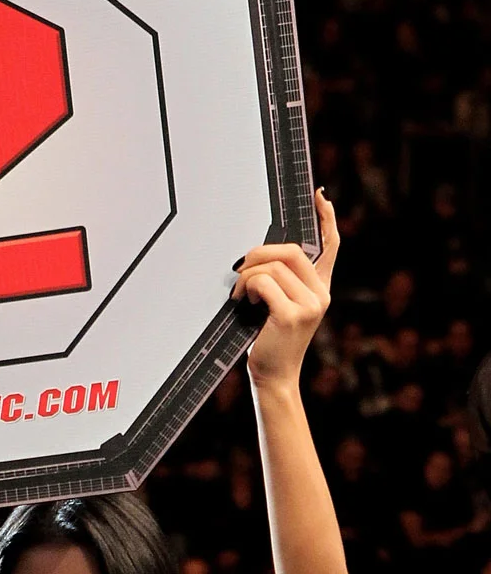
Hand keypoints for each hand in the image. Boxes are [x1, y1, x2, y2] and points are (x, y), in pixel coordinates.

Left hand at [235, 189, 338, 388]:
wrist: (274, 377)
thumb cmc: (271, 341)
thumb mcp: (280, 306)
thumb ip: (281, 282)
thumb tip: (259, 254)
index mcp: (320, 289)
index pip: (331, 247)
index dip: (327, 219)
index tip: (319, 197)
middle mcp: (321, 294)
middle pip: (292, 250)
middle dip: (260, 253)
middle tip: (242, 269)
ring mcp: (310, 305)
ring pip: (275, 266)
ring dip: (248, 275)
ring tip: (241, 294)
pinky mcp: (293, 315)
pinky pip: (264, 282)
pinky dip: (248, 288)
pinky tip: (245, 303)